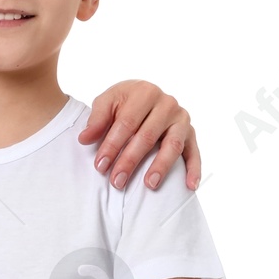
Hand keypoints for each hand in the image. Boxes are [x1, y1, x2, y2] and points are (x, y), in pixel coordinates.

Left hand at [80, 82, 199, 190]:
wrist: (145, 97)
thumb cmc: (124, 104)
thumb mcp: (107, 103)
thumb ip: (97, 119)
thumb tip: (84, 139)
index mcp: (145, 92)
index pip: (127, 123)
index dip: (112, 145)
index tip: (99, 166)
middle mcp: (167, 103)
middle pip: (148, 136)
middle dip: (130, 160)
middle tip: (116, 181)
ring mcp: (182, 119)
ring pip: (172, 145)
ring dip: (161, 167)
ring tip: (149, 185)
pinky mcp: (191, 134)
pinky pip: (194, 153)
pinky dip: (194, 170)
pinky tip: (190, 186)